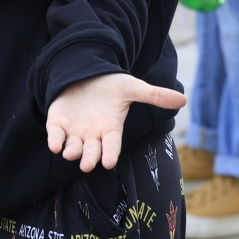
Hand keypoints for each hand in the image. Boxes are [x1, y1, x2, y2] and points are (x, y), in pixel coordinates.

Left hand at [46, 73, 188, 172]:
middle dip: (89, 158)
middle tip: (88, 164)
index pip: (112, 145)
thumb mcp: (131, 87)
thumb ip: (154, 95)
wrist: (85, 73)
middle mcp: (92, 135)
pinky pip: (55, 136)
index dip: (110, 154)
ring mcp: (74, 130)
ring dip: (71, 151)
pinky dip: (55, 141)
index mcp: (110, 129)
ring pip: (73, 147)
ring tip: (70, 154)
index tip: (109, 163)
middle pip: (92, 151)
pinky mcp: (58, 123)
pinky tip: (55, 145)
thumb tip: (183, 99)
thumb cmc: (109, 85)